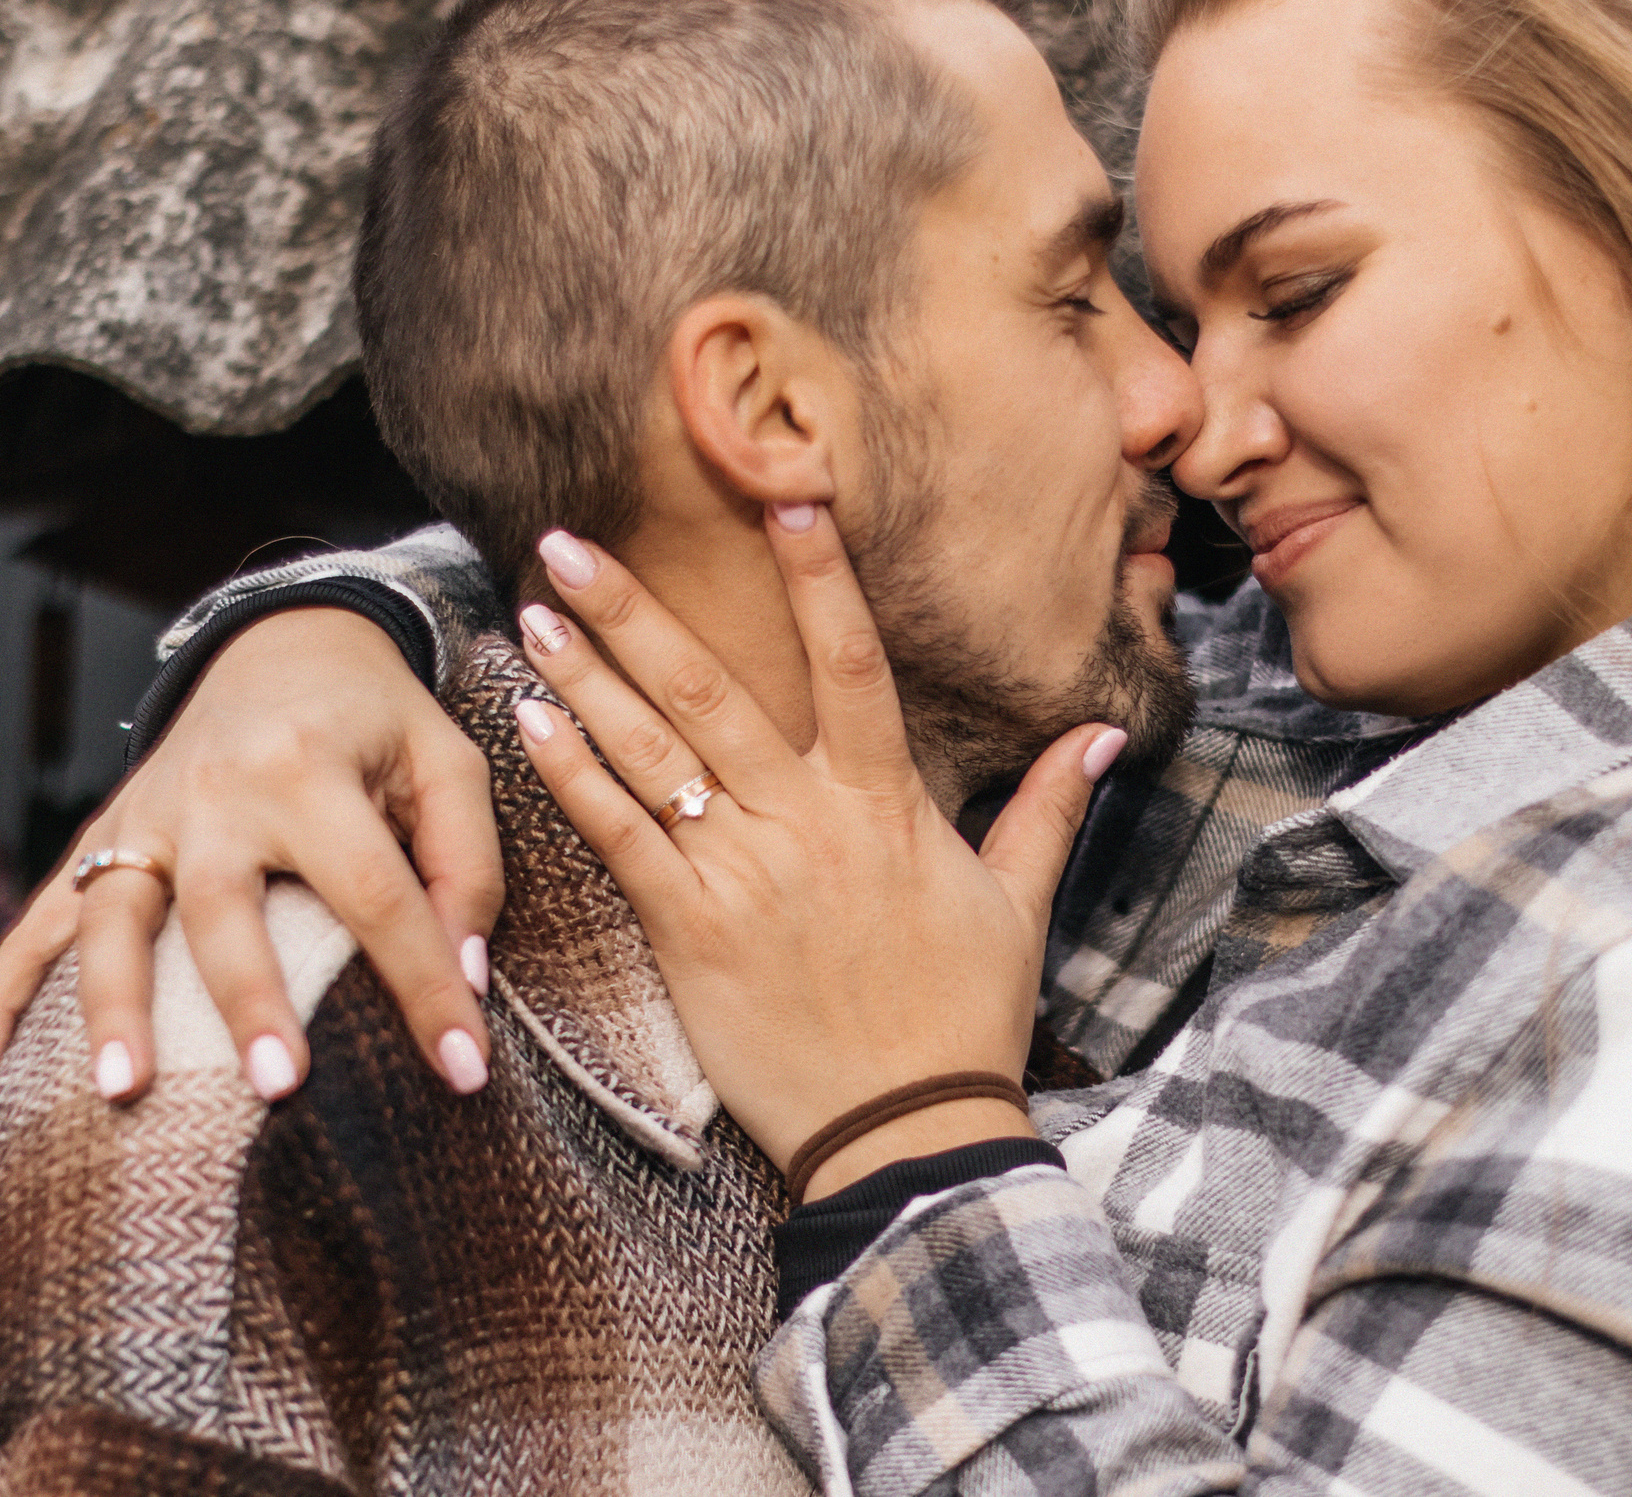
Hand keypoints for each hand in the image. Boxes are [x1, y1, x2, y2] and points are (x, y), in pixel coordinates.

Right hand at [0, 607, 505, 1103]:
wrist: (286, 643)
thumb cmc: (381, 722)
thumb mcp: (448, 765)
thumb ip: (466, 864)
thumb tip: (462, 973)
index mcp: (313, 769)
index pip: (379, 895)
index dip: (426, 987)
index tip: (466, 1071)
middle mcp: (217, 793)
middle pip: (228, 906)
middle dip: (252, 998)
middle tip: (281, 1086)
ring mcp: (146, 817)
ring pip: (114, 917)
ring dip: (114, 1007)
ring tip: (124, 1091)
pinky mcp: (103, 837)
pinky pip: (38, 921)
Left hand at [512, 506, 1123, 1200]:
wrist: (909, 1132)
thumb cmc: (964, 1017)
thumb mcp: (1018, 903)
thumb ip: (1046, 807)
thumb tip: (1101, 734)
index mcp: (887, 805)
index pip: (853, 664)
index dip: (819, 578)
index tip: (786, 498)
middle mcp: (810, 823)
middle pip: (714, 691)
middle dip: (636, 610)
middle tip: (567, 540)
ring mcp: (745, 875)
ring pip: (655, 755)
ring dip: (587, 677)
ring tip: (533, 612)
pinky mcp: (693, 933)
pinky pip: (622, 840)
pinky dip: (573, 777)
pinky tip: (530, 722)